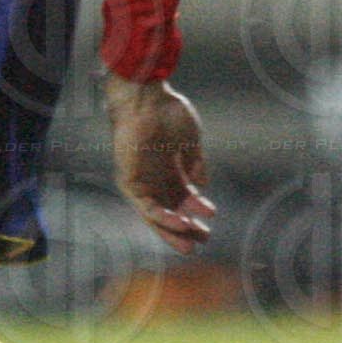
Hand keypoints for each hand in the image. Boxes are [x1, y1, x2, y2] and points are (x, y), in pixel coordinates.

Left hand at [105, 74, 216, 254]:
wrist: (146, 99)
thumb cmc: (167, 113)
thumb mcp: (190, 141)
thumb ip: (196, 163)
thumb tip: (203, 184)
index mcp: (170, 169)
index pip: (182, 197)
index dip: (196, 210)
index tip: (212, 219)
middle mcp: (155, 178)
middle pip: (170, 210)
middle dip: (186, 228)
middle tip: (202, 241)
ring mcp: (141, 181)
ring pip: (157, 215)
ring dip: (174, 230)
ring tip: (191, 243)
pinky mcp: (129, 182)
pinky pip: (146, 207)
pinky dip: (162, 218)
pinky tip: (180, 223)